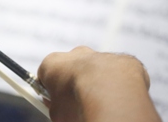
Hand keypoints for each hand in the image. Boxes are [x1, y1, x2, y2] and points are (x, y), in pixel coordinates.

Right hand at [38, 46, 160, 121]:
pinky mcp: (121, 60)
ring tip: (102, 104)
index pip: (46, 76)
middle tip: (80, 104)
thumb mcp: (57, 114)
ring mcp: (98, 55)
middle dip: (74, 84)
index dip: (51, 91)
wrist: (111, 94)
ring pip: (95, 70)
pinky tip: (118, 99)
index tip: (57, 104)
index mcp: (51, 63)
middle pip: (71, 69)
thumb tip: (60, 109)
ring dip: (97, 83)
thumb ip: (55, 107)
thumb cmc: (79, 102)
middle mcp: (74, 54)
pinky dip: (118, 84)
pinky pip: (118, 73)